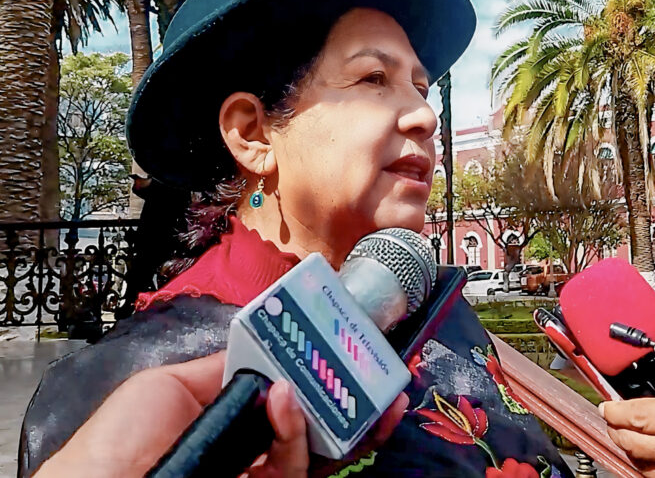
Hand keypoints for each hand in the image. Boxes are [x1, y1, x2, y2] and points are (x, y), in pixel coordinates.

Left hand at [34, 352, 407, 477]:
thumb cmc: (117, 445)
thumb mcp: (173, 384)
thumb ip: (228, 366)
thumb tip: (270, 344)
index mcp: (230, 417)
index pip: (287, 392)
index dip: (318, 373)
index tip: (344, 347)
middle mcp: (252, 447)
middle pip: (318, 422)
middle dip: (355, 398)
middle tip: (383, 375)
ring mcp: (261, 473)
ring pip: (319, 447)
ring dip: (336, 409)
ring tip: (336, 377)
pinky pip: (296, 466)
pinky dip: (296, 432)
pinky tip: (285, 402)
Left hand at [601, 392, 654, 477]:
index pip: (636, 414)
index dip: (616, 411)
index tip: (608, 406)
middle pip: (630, 441)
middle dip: (616, 430)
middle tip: (614, 422)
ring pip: (641, 464)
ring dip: (631, 450)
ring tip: (629, 440)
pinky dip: (649, 470)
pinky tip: (651, 463)